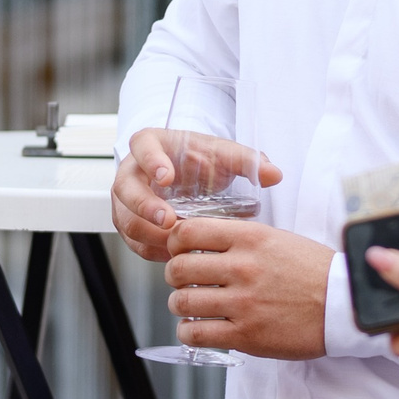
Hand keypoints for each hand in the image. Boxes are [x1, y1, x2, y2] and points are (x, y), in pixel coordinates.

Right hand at [112, 128, 280, 263]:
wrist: (187, 173)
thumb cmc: (200, 159)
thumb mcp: (222, 154)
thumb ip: (246, 160)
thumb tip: (274, 174)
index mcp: (150, 144)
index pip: (143, 147)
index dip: (152, 162)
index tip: (167, 177)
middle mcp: (131, 171)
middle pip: (125, 188)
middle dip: (144, 206)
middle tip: (169, 221)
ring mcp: (126, 200)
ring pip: (126, 220)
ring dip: (149, 234)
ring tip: (176, 243)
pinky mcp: (129, 223)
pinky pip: (133, 241)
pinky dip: (152, 250)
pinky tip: (173, 254)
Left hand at [164, 219, 331, 358]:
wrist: (344, 305)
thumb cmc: (313, 271)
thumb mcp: (277, 238)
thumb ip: (239, 238)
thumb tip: (201, 241)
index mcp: (251, 237)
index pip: (188, 232)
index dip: (174, 242)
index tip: (178, 250)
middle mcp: (243, 267)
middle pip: (178, 268)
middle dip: (174, 276)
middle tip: (183, 281)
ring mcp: (243, 303)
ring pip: (182, 302)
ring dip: (180, 305)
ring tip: (191, 306)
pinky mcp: (246, 335)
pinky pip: (196, 334)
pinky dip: (188, 332)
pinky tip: (198, 328)